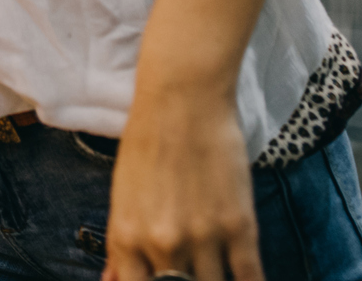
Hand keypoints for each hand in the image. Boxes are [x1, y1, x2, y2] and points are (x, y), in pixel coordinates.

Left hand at [103, 90, 261, 280]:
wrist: (182, 99)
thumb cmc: (147, 141)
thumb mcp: (122, 195)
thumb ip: (121, 246)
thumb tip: (112, 280)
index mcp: (127, 237)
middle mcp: (163, 244)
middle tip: (190, 270)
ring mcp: (203, 237)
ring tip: (216, 270)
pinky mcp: (239, 225)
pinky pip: (249, 276)